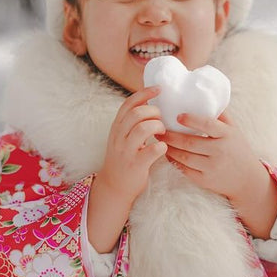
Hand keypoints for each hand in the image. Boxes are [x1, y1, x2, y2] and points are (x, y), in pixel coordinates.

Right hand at [87, 86, 167, 252]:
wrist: (114, 186)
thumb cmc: (124, 159)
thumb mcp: (122, 137)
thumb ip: (132, 123)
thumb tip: (150, 104)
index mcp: (117, 127)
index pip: (128, 104)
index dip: (144, 94)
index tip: (159, 89)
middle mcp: (119, 137)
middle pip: (137, 114)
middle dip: (153, 112)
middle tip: (161, 120)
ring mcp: (126, 151)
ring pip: (143, 128)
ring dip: (158, 127)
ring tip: (162, 133)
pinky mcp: (135, 165)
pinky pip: (152, 150)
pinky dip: (161, 146)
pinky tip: (163, 148)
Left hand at [158, 112, 276, 237]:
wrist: (248, 180)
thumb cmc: (238, 149)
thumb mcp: (234, 130)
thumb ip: (221, 114)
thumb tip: (206, 95)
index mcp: (227, 135)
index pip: (207, 125)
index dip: (191, 120)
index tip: (177, 116)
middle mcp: (220, 151)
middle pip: (189, 143)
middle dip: (171, 136)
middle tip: (158, 128)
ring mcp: (212, 167)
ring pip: (184, 157)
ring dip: (169, 148)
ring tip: (160, 140)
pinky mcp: (205, 180)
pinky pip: (184, 170)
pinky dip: (174, 161)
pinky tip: (167, 153)